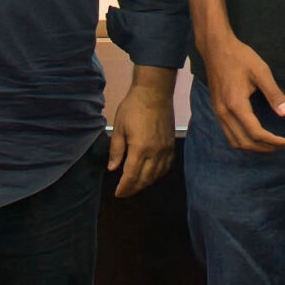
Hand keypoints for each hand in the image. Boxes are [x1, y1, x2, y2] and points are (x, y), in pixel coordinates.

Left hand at [107, 69, 176, 196]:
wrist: (154, 92)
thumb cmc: (134, 106)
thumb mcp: (119, 128)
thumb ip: (116, 150)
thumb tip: (112, 168)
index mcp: (140, 148)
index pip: (132, 176)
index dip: (124, 188)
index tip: (118, 193)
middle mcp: (155, 151)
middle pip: (145, 179)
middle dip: (134, 188)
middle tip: (124, 192)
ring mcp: (165, 149)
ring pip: (157, 175)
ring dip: (146, 183)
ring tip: (136, 185)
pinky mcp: (171, 144)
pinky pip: (166, 166)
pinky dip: (158, 174)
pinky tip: (151, 174)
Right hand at [199, 30, 284, 152]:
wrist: (216, 48)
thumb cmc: (240, 57)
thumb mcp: (261, 72)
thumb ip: (274, 94)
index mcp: (236, 105)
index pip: (256, 133)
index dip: (274, 141)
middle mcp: (224, 113)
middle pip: (245, 143)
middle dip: (265, 148)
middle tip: (283, 145)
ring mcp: (218, 112)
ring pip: (234, 141)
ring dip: (253, 147)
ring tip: (271, 144)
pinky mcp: (217, 110)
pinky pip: (229, 134)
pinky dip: (243, 140)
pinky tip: (255, 136)